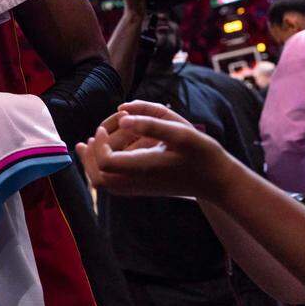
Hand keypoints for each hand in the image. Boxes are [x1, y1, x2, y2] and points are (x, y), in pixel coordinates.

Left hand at [76, 100, 235, 200]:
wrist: (217, 180)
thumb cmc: (202, 153)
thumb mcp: (181, 132)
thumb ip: (151, 122)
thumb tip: (121, 116)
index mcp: (143, 168)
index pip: (106, 163)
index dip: (100, 145)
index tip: (105, 128)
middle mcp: (138, 183)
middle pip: (98, 177)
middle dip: (90, 157)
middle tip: (89, 137)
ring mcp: (139, 189)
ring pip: (103, 184)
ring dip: (92, 163)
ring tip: (87, 144)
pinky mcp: (142, 189)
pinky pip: (112, 184)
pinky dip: (102, 169)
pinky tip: (102, 153)